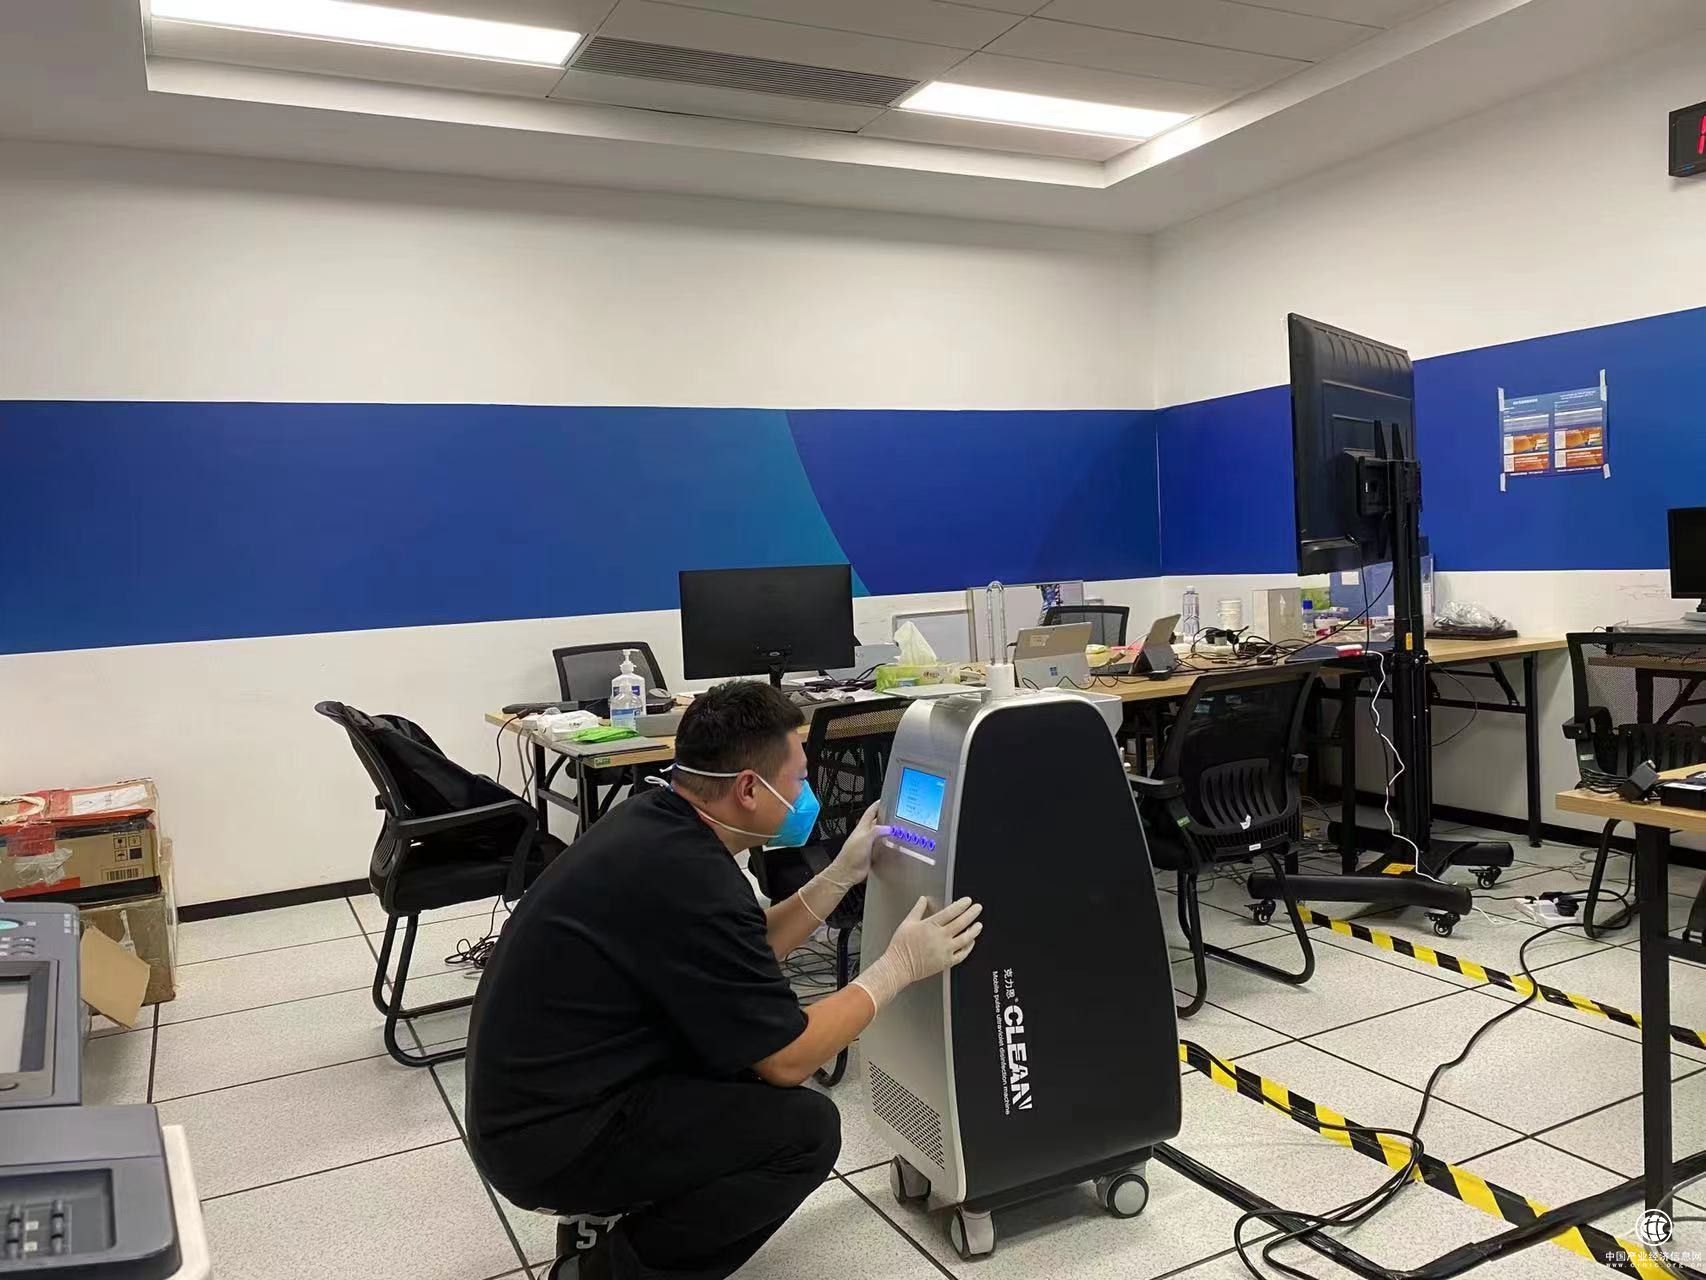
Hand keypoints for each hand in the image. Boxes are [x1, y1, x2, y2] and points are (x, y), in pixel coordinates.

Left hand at [798, 803, 889, 921]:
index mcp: (862, 827)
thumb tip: (889, 827)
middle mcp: (866, 834)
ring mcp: (870, 844)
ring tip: (901, 829)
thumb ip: (876, 831)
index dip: (878, 804)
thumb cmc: (850, 855)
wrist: (847, 872)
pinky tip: (896, 845)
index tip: (886, 799)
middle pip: (878, 822)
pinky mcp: (873, 854)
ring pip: (881, 834)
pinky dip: (889, 845)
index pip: (871, 811)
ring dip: (889, 832)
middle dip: (887, 817)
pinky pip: (883, 847)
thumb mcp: (864, 839)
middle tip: (898, 814)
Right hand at [852, 897, 983, 1011]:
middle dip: (972, 913)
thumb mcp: (907, 923)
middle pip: (961, 923)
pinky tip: (971, 942)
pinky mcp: (946, 962)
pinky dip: (969, 947)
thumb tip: (923, 899)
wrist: (899, 966)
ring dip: (974, 930)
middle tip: (978, 908)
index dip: (962, 905)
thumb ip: (918, 909)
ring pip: (965, 938)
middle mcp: (940, 937)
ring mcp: (945, 950)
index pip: (951, 911)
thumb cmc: (901, 946)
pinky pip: (962, 954)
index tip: (968, 901)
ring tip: (979, 925)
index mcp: (930, 925)